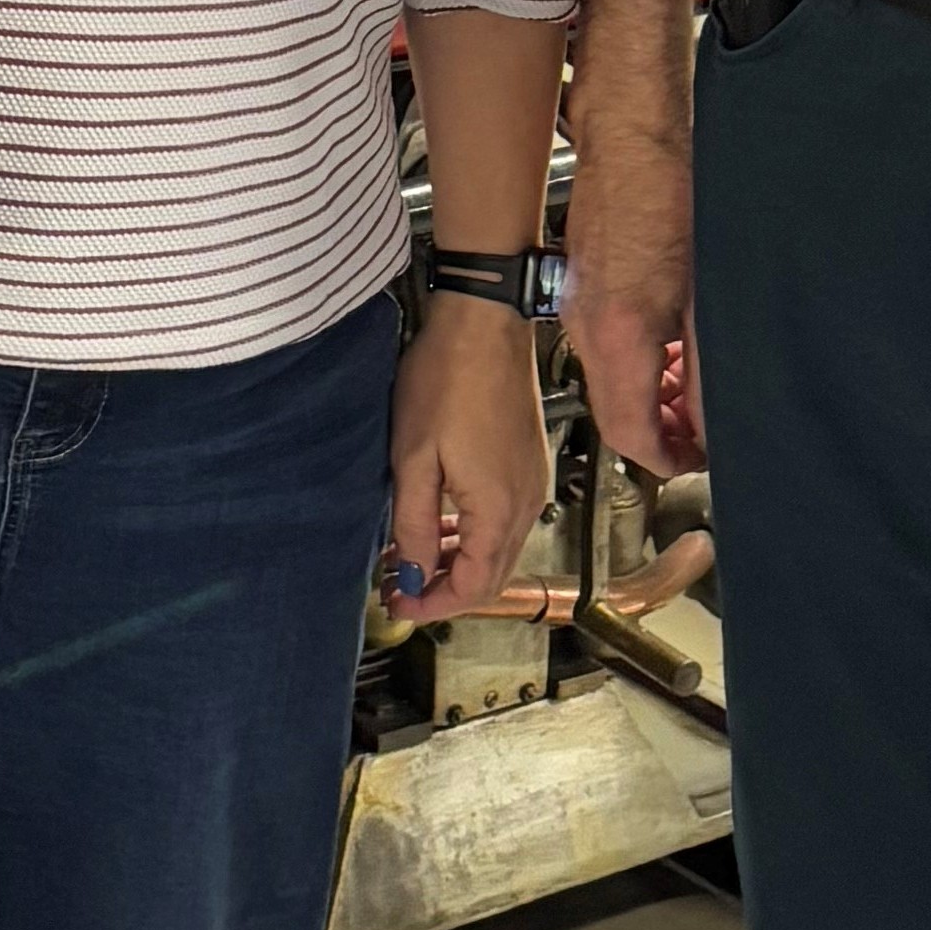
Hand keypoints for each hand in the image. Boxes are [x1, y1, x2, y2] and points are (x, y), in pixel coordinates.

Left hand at [386, 299, 551, 622]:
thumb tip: (413, 577)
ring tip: (411, 557)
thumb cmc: (446, 382)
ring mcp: (532, 483)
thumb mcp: (414, 460)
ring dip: (457, 560)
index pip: (474, 587)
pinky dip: (472, 533)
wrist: (484, 324)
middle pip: (491, 575)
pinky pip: (504, 519)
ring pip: (498, 548)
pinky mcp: (527, 463)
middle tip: (400, 589)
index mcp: (499, 511)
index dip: (434, 605)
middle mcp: (526, 504)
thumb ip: (416, 526)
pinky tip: (440, 522)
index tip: (398, 605)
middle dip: (445, 589)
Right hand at [558, 124, 701, 473]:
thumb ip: (708, 369)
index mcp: (617, 336)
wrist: (631, 136)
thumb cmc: (668, 194)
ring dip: (653, 394)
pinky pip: (604, 347)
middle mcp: (586, 327)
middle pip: (616, 413)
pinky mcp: (581, 286)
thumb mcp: (706, 297)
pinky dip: (639, 360)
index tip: (697, 461)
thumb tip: (714, 419)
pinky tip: (671, 344)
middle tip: (703, 430)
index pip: (631, 434)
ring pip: (610, 381)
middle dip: (663, 430)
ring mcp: (578, 307)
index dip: (669, 460)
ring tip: (692, 386)